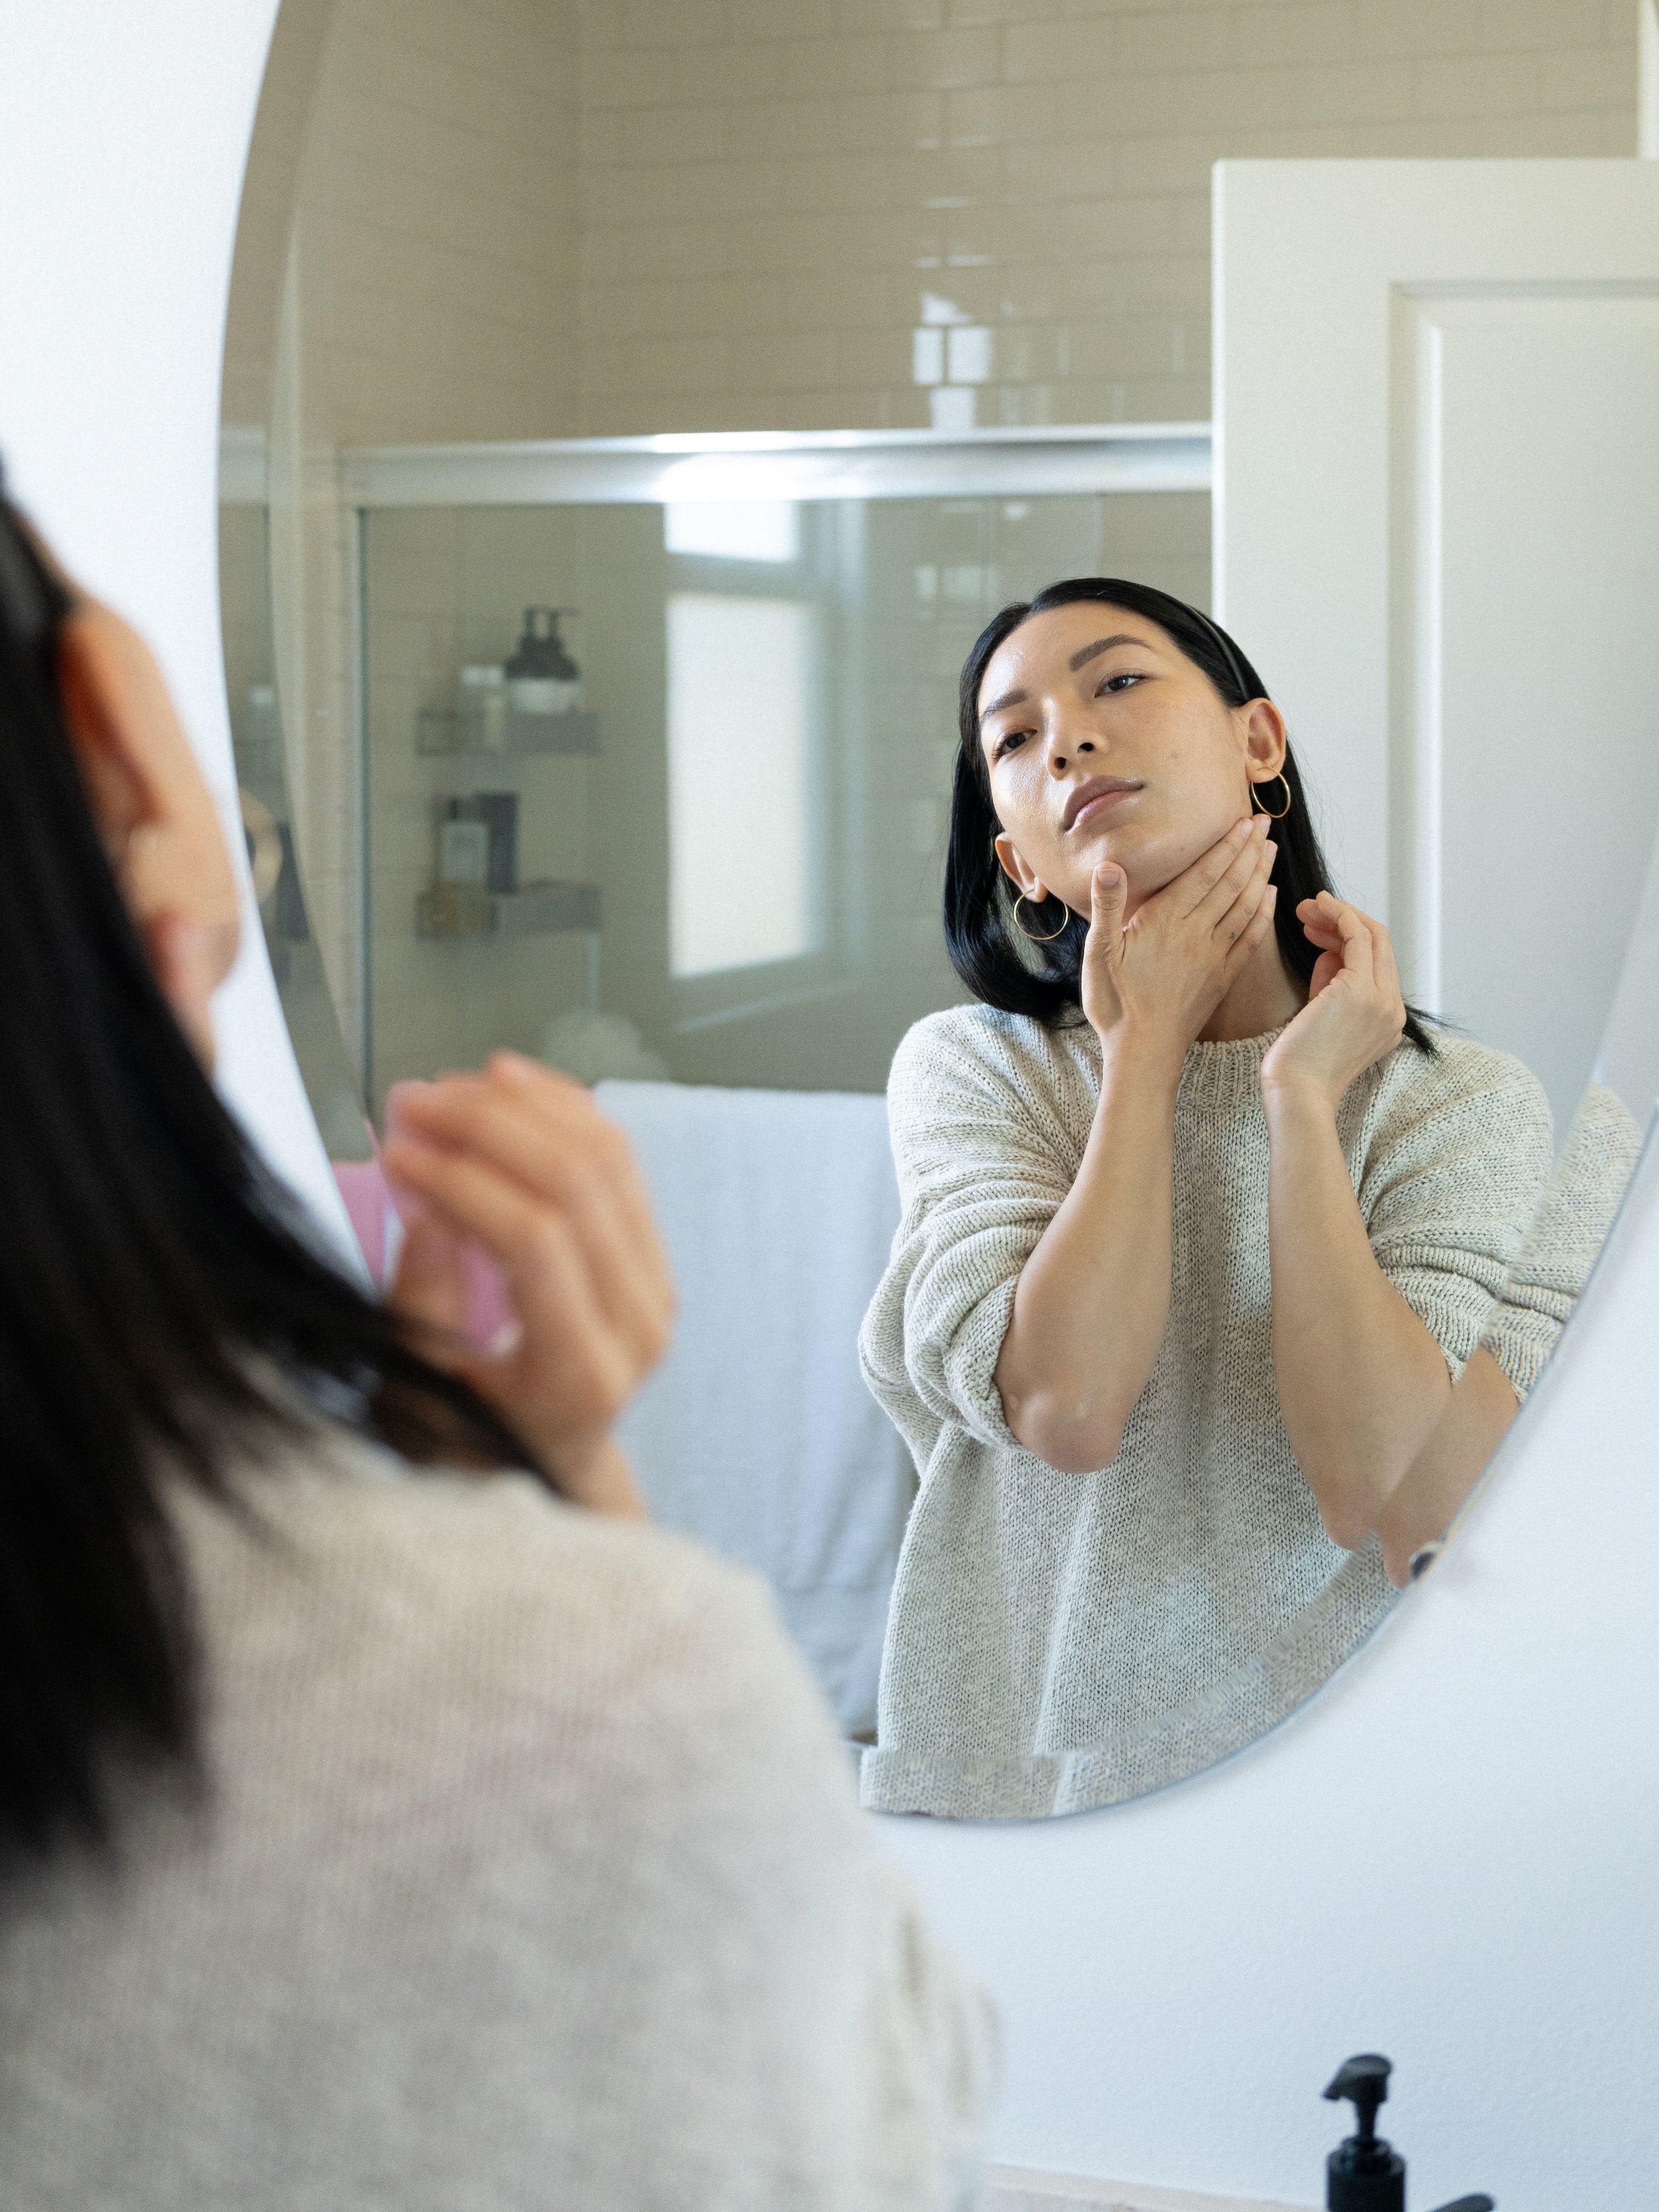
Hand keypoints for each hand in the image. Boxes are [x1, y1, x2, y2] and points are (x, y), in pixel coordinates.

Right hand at [381, 1052, 673, 1514]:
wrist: (548, 1467)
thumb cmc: (475, 1445)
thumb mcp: (424, 1398)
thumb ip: (424, 1308)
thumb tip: (429, 1204)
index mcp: (582, 1374)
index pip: (535, 1240)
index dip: (462, 1179)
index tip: (394, 1152)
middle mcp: (637, 1324)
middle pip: (577, 1182)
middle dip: (486, 1125)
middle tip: (413, 1103)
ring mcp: (656, 1284)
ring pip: (605, 1156)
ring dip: (521, 1106)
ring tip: (447, 1089)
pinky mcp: (653, 1254)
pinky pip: (618, 1158)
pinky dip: (562, 1110)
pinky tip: (507, 1083)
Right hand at [1080, 812, 1277, 1062]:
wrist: (1143, 1051)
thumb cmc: (1115, 1004)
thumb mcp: (1098, 954)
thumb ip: (1108, 906)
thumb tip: (1109, 865)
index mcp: (1166, 921)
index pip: (1204, 873)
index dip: (1226, 845)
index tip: (1245, 821)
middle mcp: (1196, 933)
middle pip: (1229, 883)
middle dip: (1249, 850)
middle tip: (1265, 823)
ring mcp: (1214, 955)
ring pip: (1245, 906)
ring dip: (1260, 875)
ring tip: (1271, 851)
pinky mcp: (1222, 977)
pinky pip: (1250, 939)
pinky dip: (1263, 915)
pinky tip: (1271, 898)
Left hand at [1260, 891, 1405, 1109]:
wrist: (1296, 1094)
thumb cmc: (1299, 1063)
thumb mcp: (1322, 1014)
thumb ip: (1332, 981)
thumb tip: (1331, 949)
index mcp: (1387, 1019)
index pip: (1377, 962)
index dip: (1348, 937)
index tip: (1316, 929)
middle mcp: (1392, 1008)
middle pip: (1380, 943)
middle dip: (1343, 919)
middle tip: (1309, 909)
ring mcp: (1381, 999)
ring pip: (1371, 935)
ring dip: (1337, 914)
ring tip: (1306, 908)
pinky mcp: (1361, 991)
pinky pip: (1356, 937)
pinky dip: (1337, 917)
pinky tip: (1314, 912)